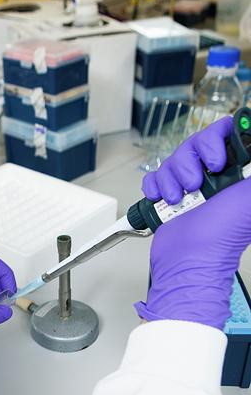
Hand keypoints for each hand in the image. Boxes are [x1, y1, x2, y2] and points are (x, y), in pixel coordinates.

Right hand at [136, 115, 250, 328]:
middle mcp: (213, 177)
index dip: (218, 138)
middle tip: (196, 183)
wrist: (188, 261)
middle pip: (196, 143)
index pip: (227, 134)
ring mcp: (189, 186)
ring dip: (171, 178)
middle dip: (190, 161)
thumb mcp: (249, 199)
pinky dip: (155, 187)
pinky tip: (163, 199)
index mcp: (236, 173)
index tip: (216, 159)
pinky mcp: (166, 196)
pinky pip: (154, 177)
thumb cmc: (221, 237)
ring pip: (173, 159)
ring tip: (178, 199)